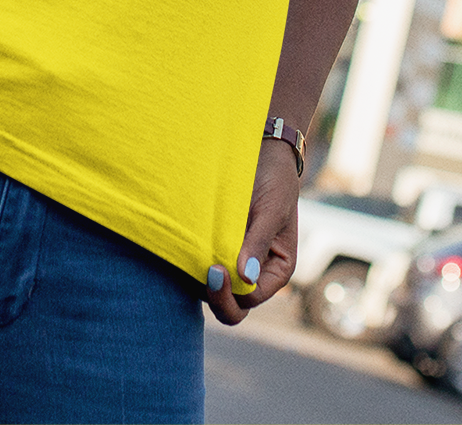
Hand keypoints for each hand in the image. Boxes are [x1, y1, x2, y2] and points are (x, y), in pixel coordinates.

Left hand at [205, 138, 300, 325]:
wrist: (262, 154)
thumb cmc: (274, 181)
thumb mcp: (271, 210)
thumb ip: (257, 243)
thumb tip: (244, 278)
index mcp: (276, 270)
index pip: (251, 298)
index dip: (232, 292)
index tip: (216, 268)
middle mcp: (254, 273)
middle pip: (233, 307)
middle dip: (216, 297)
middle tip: (205, 272)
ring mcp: (233, 263)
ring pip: (212, 291)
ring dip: (200, 281)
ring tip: (193, 255)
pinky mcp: (214, 249)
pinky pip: (199, 270)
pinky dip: (192, 266)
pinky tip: (186, 249)